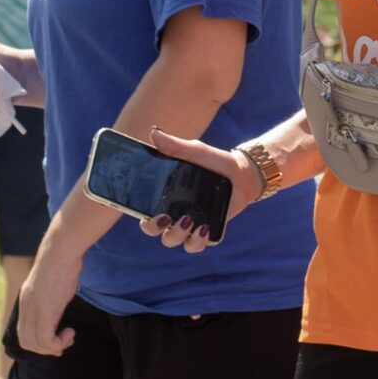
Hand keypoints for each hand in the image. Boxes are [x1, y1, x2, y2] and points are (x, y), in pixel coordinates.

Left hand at [15, 227, 84, 354]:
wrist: (61, 252)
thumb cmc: (62, 262)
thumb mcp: (52, 283)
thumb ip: (50, 297)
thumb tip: (58, 303)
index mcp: (26, 301)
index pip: (23, 331)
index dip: (37, 342)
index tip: (56, 342)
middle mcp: (26, 308)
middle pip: (26, 342)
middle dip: (46, 349)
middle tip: (63, 344)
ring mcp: (33, 310)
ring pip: (35, 344)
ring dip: (54, 347)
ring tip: (69, 336)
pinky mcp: (44, 312)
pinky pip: (45, 340)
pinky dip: (58, 343)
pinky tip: (70, 333)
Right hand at [138, 127, 258, 253]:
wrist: (241, 173)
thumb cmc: (213, 161)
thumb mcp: (195, 151)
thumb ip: (175, 146)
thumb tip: (154, 133)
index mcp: (164, 195)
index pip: (142, 208)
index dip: (136, 212)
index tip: (141, 208)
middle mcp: (173, 212)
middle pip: (153, 230)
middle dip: (153, 228)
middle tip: (164, 217)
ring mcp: (188, 224)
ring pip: (172, 240)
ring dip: (177, 235)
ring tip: (190, 220)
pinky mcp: (205, 232)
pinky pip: (195, 245)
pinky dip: (196, 241)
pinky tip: (204, 228)